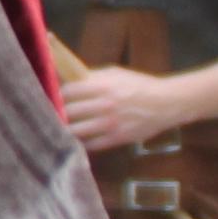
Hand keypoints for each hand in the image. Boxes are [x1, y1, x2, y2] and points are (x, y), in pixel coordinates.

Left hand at [54, 62, 175, 154]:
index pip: (69, 91)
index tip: (52, 97)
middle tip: (51, 115)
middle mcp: (105, 105)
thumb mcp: (116, 74)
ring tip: (61, 128)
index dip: (58, 95)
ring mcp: (111, 124)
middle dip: (59, 113)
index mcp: (103, 86)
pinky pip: (92, 144)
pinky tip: (77, 139)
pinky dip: (82, 142)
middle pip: (69, 112)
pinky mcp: (118, 138)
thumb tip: (70, 80)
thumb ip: (93, 77)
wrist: (167, 103)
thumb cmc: (140, 85)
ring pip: (77, 130)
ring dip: (66, 130)